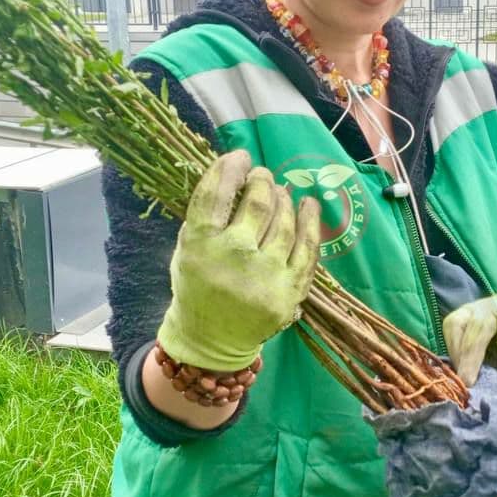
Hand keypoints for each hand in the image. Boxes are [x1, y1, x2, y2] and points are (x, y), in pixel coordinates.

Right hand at [157, 150, 320, 371]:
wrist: (211, 340)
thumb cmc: (197, 286)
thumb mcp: (186, 249)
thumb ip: (206, 216)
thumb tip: (236, 174)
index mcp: (199, 245)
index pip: (216, 192)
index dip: (229, 167)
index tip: (239, 156)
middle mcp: (233, 256)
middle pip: (257, 202)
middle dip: (262, 180)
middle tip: (262, 175)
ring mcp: (265, 275)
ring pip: (284, 220)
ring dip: (284, 198)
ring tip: (281, 191)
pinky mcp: (289, 290)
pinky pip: (307, 247)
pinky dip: (310, 221)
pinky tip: (309, 204)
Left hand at [443, 292, 496, 389]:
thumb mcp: (495, 355)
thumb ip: (480, 363)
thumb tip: (462, 386)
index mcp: (477, 312)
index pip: (455, 323)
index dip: (454, 349)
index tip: (456, 375)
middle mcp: (496, 303)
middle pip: (479, 326)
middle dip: (472, 357)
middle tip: (469, 383)